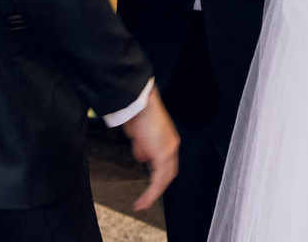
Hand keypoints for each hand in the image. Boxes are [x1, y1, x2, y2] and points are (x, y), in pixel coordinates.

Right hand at [120, 87, 178, 210]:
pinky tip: (144, 200)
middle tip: (147, 201)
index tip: (151, 187)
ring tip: (142, 204)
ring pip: (165, 178)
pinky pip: (159, 179)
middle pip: (169, 173)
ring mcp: (169, 149)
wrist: (138, 103)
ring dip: (154, 193)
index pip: (166, 164)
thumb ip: (142, 146)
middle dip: (158, 188)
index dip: (159, 177)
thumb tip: (142, 156)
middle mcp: (171, 145)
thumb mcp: (138, 133)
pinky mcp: (163, 154)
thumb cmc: (136, 112)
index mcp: (166, 140)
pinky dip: (152, 192)